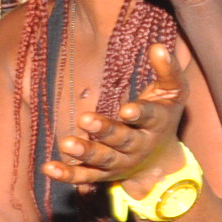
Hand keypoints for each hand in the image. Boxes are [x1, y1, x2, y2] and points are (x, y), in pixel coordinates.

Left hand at [47, 44, 187, 190]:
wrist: (161, 160)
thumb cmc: (164, 114)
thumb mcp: (173, 91)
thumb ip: (168, 69)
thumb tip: (157, 46)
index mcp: (157, 124)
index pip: (150, 117)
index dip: (139, 114)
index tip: (127, 110)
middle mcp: (139, 146)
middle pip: (123, 140)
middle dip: (105, 131)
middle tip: (85, 119)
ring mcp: (121, 162)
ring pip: (103, 159)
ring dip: (85, 152)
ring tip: (66, 143)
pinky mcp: (103, 174)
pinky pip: (85, 175)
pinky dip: (68, 174)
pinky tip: (49, 167)